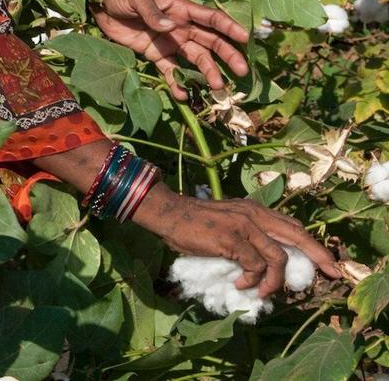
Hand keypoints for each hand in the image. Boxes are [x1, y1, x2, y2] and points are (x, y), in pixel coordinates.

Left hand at [91, 0, 250, 99]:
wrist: (100, 5)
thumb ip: (152, 13)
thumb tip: (171, 28)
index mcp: (180, 9)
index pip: (211, 18)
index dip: (229, 27)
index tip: (245, 38)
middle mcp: (181, 27)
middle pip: (210, 42)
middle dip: (227, 55)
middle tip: (241, 71)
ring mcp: (170, 42)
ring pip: (196, 59)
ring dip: (208, 72)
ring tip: (218, 87)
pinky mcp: (156, 54)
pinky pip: (171, 70)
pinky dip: (178, 82)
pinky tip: (183, 95)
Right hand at [133, 188, 339, 295]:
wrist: (169, 213)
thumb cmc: (194, 222)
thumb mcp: (229, 222)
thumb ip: (248, 234)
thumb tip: (263, 261)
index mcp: (255, 210)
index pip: (293, 226)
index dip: (313, 244)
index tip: (327, 262)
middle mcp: (255, 214)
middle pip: (298, 236)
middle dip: (319, 256)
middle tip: (332, 274)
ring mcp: (245, 226)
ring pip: (279, 257)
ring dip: (275, 281)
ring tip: (263, 292)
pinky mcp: (233, 239)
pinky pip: (255, 266)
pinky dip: (252, 280)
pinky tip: (241, 284)